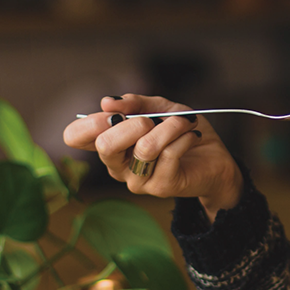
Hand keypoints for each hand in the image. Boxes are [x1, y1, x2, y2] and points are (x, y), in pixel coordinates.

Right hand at [63, 94, 242, 220]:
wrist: (214, 159)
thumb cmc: (182, 133)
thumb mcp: (160, 108)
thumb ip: (135, 103)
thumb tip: (107, 102)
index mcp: (110, 144)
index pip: (75, 137)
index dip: (89, 121)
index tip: (114, 112)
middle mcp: (117, 166)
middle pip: (105, 145)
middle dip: (132, 123)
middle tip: (153, 119)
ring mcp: (137, 180)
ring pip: (145, 147)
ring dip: (170, 126)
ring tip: (185, 122)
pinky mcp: (160, 187)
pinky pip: (169, 154)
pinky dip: (184, 136)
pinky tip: (192, 135)